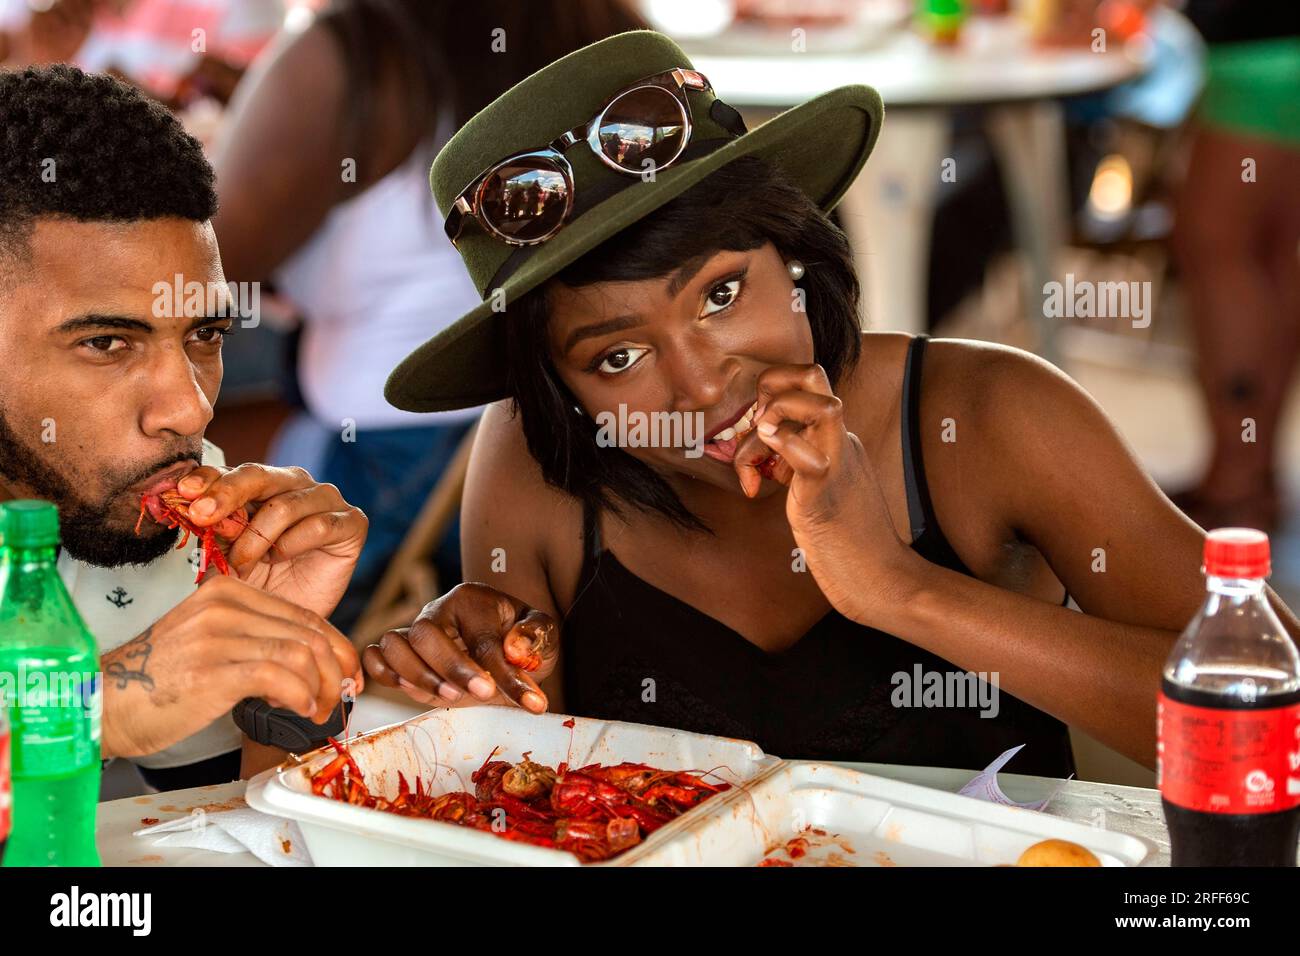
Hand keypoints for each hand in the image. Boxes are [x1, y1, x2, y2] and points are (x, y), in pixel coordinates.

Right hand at [101, 575, 362, 758]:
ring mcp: (217, 635)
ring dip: (322, 688)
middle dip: (337, 669)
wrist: (101, 705)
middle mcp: (224, 605)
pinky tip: (300, 710)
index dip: (336, 646)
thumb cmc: (157, 683)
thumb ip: (255, 640)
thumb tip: (314, 663)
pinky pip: (280, 675)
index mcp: (227, 591)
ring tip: (317, 710)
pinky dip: (302, 695)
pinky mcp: (212, 669)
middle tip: (340, 697)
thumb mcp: (210, 643)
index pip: (303, 614)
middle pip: (309, 632)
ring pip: (301, 653)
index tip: (347, 672)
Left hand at [173, 464, 366, 620]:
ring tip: (244, 564)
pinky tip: (281, 560)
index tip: (183, 494)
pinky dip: (293, 545)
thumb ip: (213, 527)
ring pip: (285, 505)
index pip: (231, 471)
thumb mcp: (224, 554)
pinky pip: (320, 525)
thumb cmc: (257, 586)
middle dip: (226, 494)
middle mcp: (294, 484)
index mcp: (261, 485)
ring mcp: (326, 500)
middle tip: (203, 515)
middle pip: (258, 475)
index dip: (207, 479)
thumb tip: (192, 504)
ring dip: (257, 537)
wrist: (288, 623)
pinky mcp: (352, 522)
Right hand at [362, 583, 558, 713]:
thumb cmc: (523, 640)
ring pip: (394, 644)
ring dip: (417, 676)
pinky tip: (409, 690)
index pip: (481, 638)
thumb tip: (514, 650)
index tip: (528, 700)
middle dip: (452, 669)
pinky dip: (382, 674)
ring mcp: (416, 633)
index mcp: (472, 600)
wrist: (506, 649)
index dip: (503, 672)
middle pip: (425, 633)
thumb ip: (536, 636)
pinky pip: (375, 656)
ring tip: (451, 696)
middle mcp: (438, 611)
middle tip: (484, 695)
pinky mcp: (404, 656)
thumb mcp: (544, 634)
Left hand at [732, 364, 923, 624]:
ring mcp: (838, 462)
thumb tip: (763, 454)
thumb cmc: (846, 542)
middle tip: (756, 430)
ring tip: (757, 464)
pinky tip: (759, 483)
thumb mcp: (816, 490)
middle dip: (771, 385)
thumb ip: (795, 465)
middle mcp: (840, 442)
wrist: (882, 580)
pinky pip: (805, 452)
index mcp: (836, 440)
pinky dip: (778, 450)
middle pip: (814, 374)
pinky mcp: (827, 492)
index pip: (806, 385)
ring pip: (816, 402)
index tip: (756, 433)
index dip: (772, 393)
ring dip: (772, 419)